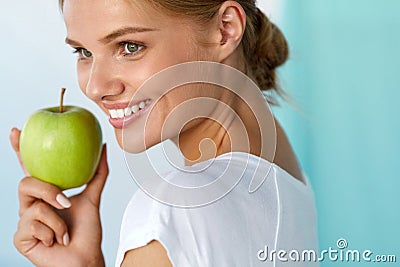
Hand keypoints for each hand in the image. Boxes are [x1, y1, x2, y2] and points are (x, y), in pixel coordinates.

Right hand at [10, 128, 107, 266]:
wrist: (85, 257)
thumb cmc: (86, 232)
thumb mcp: (93, 197)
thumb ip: (97, 173)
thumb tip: (103, 146)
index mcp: (45, 194)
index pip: (30, 168)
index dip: (19, 150)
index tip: (17, 131)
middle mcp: (31, 205)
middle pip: (26, 183)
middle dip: (48, 191)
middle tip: (66, 201)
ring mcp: (24, 221)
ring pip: (34, 206)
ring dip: (58, 219)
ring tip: (66, 232)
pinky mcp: (20, 238)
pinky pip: (34, 224)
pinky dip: (54, 232)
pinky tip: (57, 242)